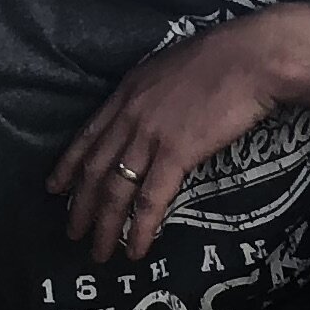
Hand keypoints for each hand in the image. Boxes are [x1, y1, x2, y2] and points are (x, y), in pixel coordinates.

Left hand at [47, 11, 293, 263]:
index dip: (69, 166)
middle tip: (72, 233)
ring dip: (104, 226)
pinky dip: (140, 229)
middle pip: (94, 169)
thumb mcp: (173, 65)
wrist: (254, 56)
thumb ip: (155, 92)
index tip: (55, 188)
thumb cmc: (227, 56)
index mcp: (128, 91)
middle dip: (80, 206)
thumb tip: (156, 109)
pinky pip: (150, 200)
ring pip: (115, 190)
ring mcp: (149, 135)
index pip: (88, 135)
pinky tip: (135, 250)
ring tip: (99, 253)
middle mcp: (130, 115)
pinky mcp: (176, 154)